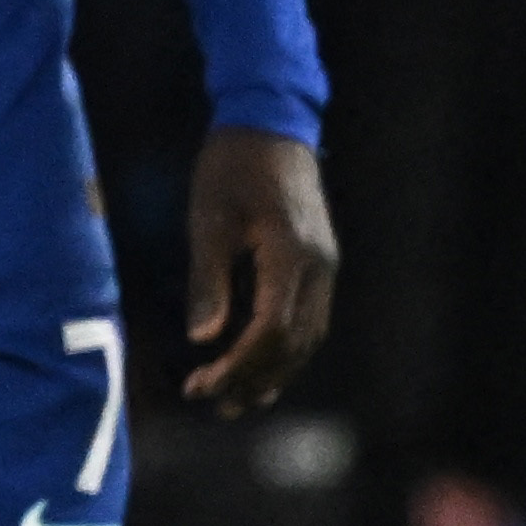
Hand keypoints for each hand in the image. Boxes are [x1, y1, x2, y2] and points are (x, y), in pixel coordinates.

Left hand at [185, 126, 338, 405]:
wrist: (272, 122)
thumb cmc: (232, 166)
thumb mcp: (208, 219)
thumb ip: (208, 280)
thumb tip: (203, 338)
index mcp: (290, 254)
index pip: (270, 331)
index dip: (236, 366)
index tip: (199, 385)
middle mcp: (319, 266)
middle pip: (294, 344)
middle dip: (253, 379)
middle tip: (213, 403)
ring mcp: (326, 266)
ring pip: (309, 338)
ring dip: (274, 372)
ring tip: (239, 400)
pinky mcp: (322, 263)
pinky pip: (311, 320)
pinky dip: (287, 350)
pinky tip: (262, 365)